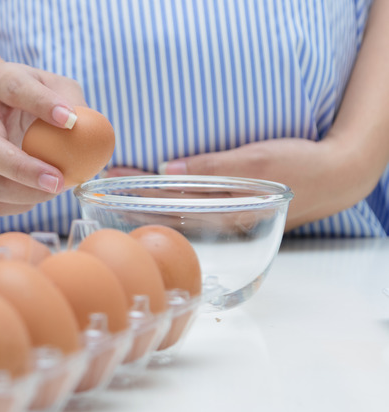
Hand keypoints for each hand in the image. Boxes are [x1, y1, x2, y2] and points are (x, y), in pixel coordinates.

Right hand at [0, 62, 86, 215]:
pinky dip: (24, 204)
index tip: (70, 119)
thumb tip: (90, 130)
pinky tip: (41, 192)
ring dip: (28, 194)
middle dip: (23, 169)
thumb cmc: (27, 94)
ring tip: (57, 186)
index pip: (16, 89)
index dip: (42, 104)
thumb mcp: (51, 82)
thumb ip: (71, 99)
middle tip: (58, 180)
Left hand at [103, 137, 378, 230]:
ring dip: (146, 200)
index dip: (136, 191)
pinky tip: (153, 194)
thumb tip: (168, 170)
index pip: (169, 204)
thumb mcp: (255, 161)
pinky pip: (192, 208)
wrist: (337, 174)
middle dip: (132, 199)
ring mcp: (225, 220)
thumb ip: (212, 168)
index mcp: (224, 214)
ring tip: (116, 189)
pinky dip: (169, 200)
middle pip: (167, 212)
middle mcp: (220, 223)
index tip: (109, 180)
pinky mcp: (230, 213)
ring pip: (177, 212)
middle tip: (101, 187)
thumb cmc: (298, 165)